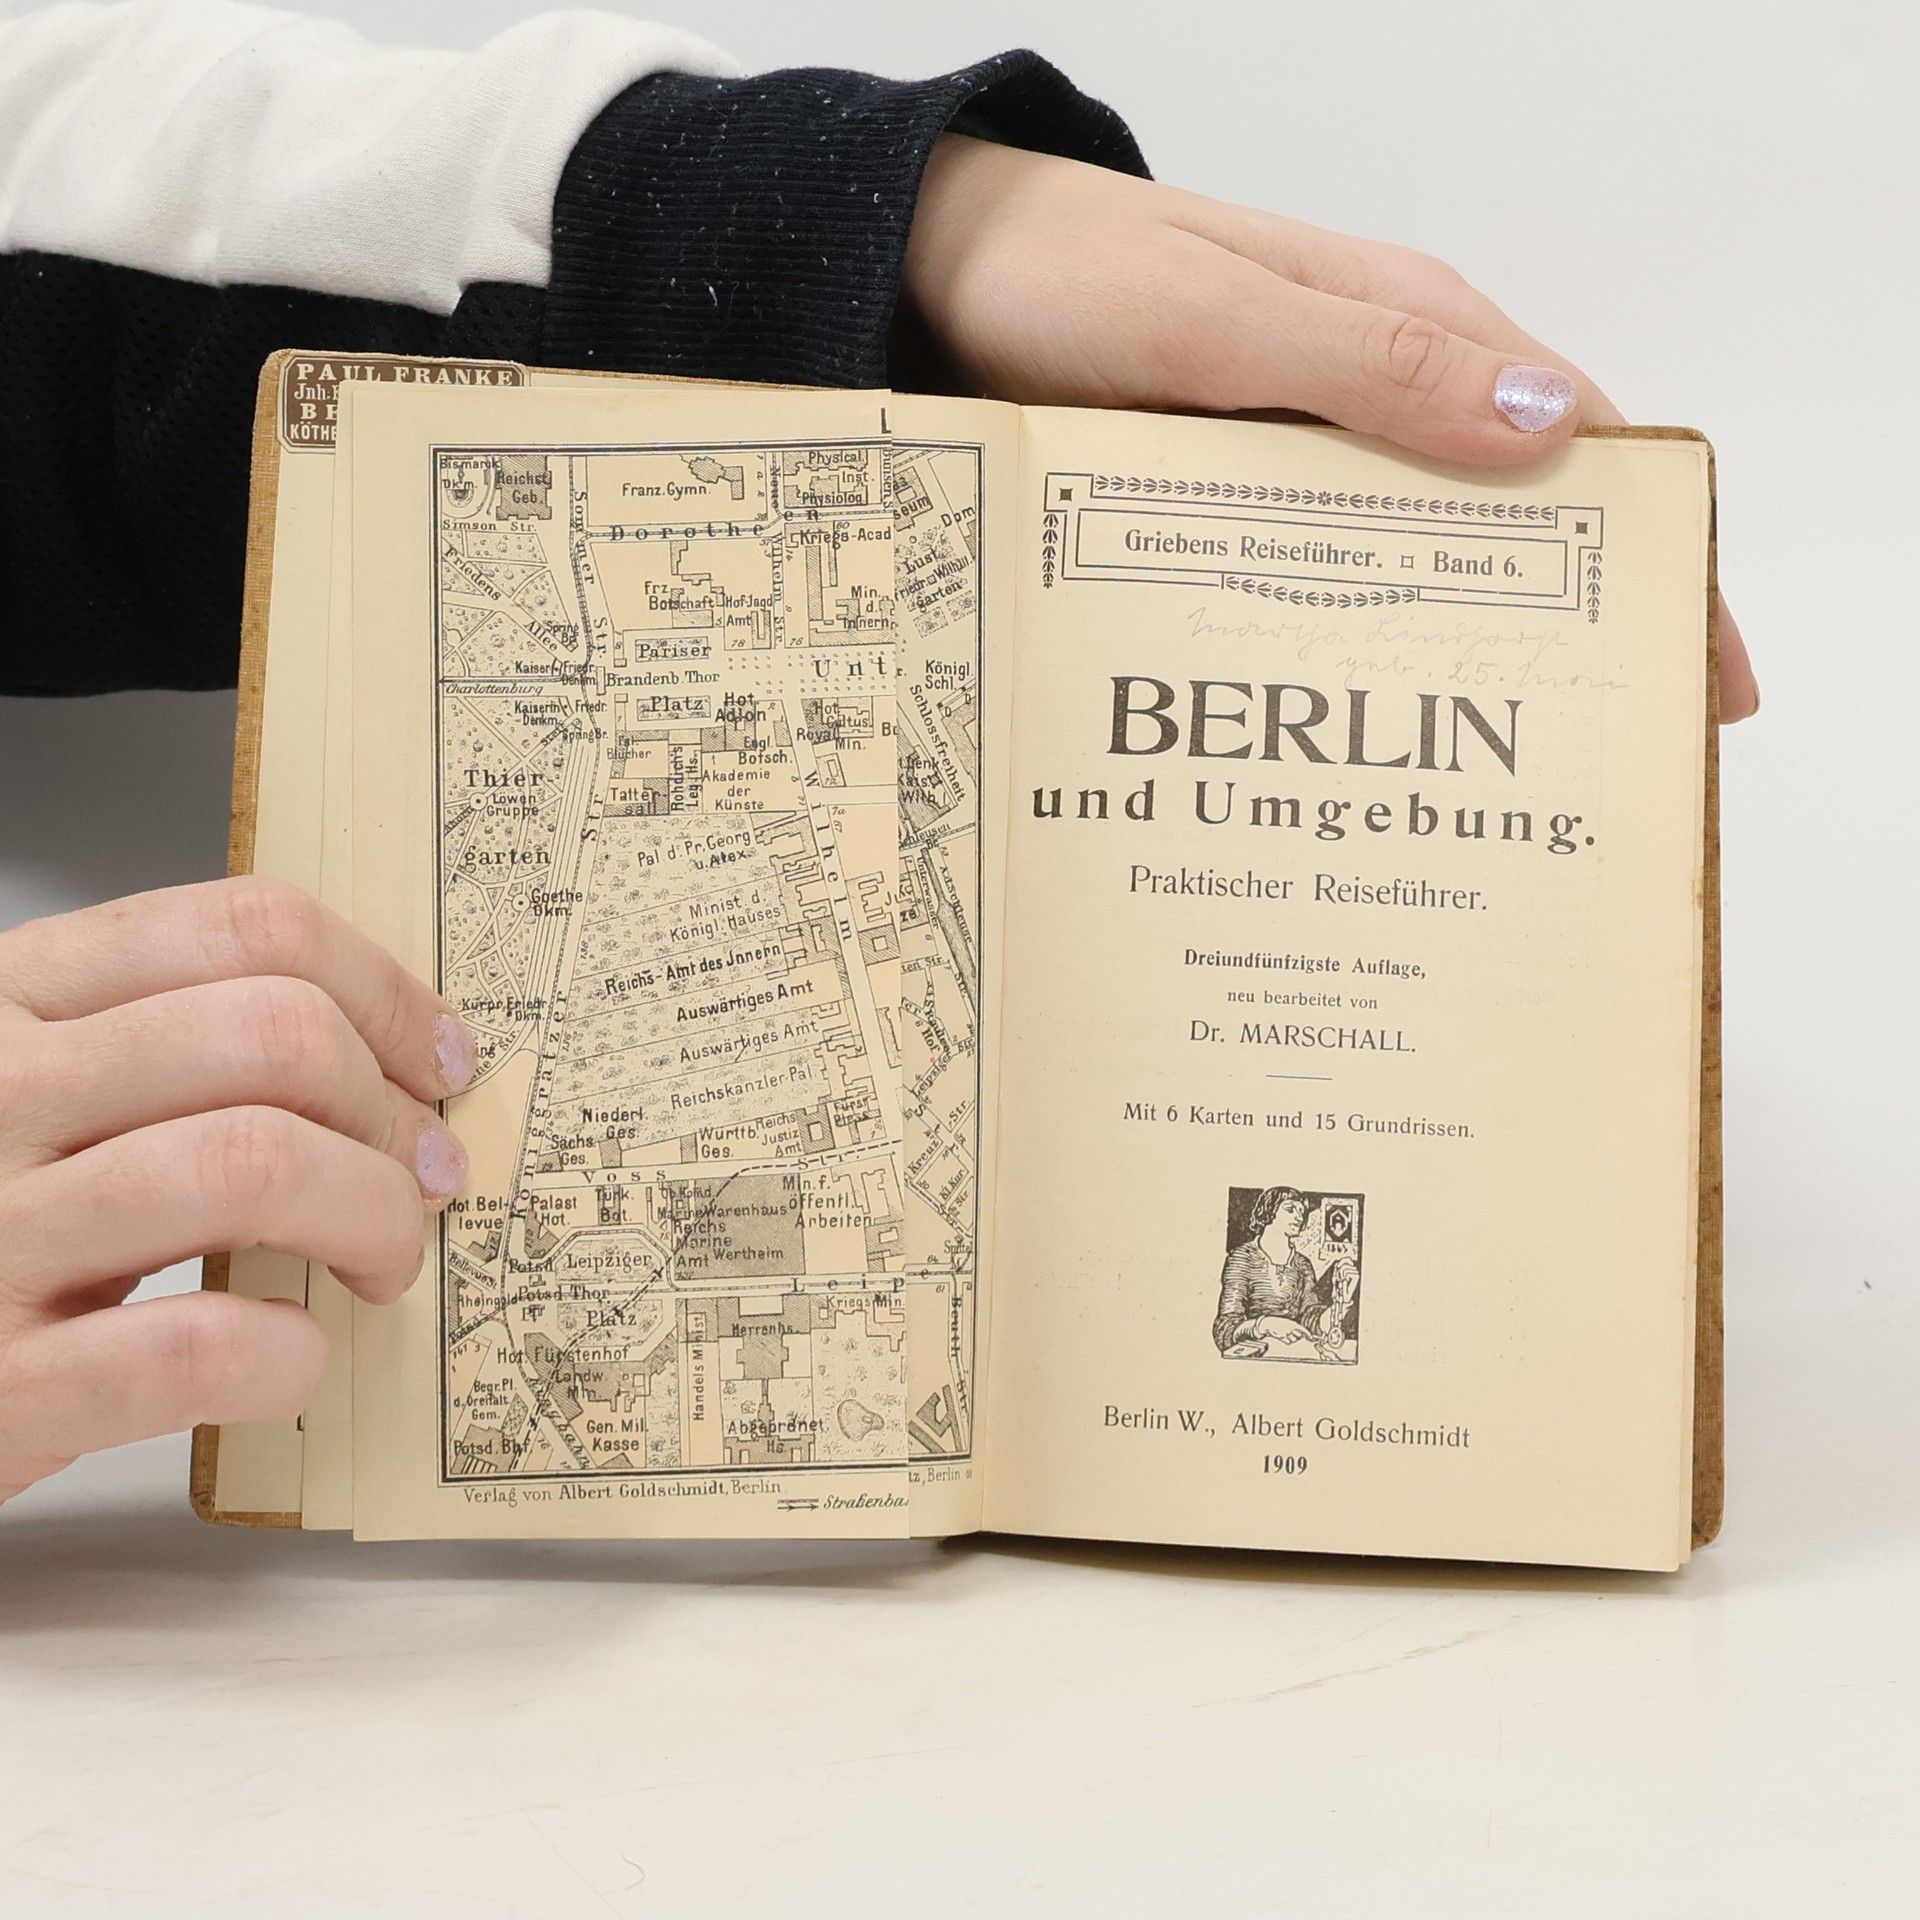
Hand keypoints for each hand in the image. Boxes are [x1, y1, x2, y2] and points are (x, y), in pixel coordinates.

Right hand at [0, 878, 473, 1504]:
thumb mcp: (38, 1092)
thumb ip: (165, 1047)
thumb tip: (389, 1058)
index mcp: (9, 1000)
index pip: (247, 928)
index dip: (384, 993)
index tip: (440, 1059)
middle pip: (276, 1035)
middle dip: (392, 1112)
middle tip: (424, 1176)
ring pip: (255, 1164)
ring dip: (370, 1217)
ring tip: (380, 1262)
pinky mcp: (0, 1383)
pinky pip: (197, 1346)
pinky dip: (284, 1355)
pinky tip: (287, 1357)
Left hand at [904, 135, 1756, 720]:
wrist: (931, 272)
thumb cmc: (1067, 271)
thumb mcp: (1213, 315)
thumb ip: (1367, 363)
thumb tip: (1544, 425)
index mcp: (1403, 323)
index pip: (1577, 439)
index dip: (1655, 556)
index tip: (1702, 679)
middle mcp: (1365, 391)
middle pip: (1504, 518)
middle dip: (1568, 633)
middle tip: (1606, 770)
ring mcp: (1294, 451)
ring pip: (1408, 561)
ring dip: (1451, 655)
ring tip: (1486, 781)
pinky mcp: (1225, 498)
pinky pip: (1310, 576)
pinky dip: (1343, 644)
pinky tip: (1347, 721)